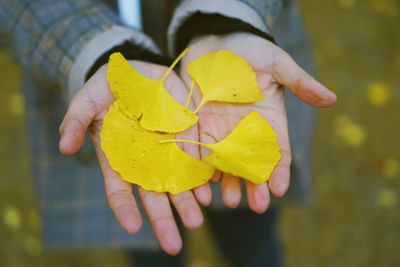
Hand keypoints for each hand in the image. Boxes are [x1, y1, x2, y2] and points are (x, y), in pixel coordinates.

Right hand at [58, 61, 210, 254]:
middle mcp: (144, 160)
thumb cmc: (107, 89)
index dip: (124, 209)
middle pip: (154, 195)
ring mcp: (167, 149)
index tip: (132, 228)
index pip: (119, 190)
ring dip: (188, 202)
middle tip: (174, 245)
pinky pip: (194, 157)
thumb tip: (63, 148)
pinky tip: (208, 191)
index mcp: (117, 158)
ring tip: (197, 221)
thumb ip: (75, 121)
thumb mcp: (86, 100)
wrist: (136, 70)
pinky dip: (201, 175)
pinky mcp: (185, 134)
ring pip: (178, 182)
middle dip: (164, 218)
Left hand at [179, 33, 336, 212]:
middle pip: (251, 164)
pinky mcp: (198, 127)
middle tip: (256, 205)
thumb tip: (332, 99)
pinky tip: (199, 186)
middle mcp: (245, 131)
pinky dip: (200, 170)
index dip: (280, 170)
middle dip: (254, 185)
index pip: (277, 151)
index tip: (280, 188)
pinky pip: (199, 152)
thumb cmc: (250, 49)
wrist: (216, 40)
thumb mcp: (276, 64)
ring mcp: (221, 131)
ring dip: (227, 183)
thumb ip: (299, 82)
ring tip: (227, 201)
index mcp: (268, 120)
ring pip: (225, 164)